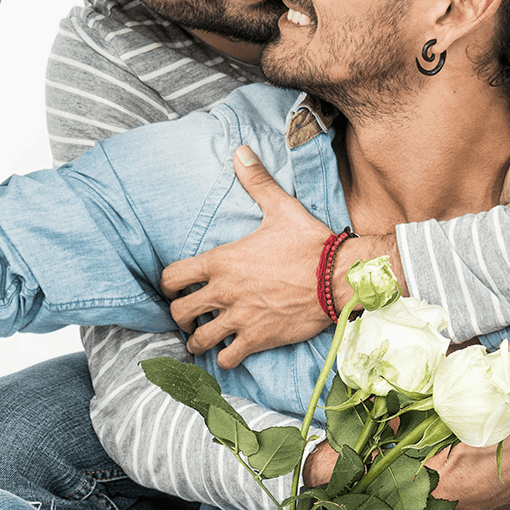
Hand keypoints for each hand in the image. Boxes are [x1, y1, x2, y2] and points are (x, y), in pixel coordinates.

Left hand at [161, 146, 335, 367]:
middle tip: (191, 315)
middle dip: (180, 315)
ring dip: (198, 340)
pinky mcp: (257, 339)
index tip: (177, 287)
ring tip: (205, 336)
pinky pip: (226, 359)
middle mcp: (224, 292)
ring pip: (198, 340)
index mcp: (222, 261)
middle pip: (178, 312)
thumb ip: (256, 181)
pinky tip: (230, 351)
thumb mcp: (281, 208)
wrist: (340, 277)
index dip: (169, 284)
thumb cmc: (310, 243)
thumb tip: (240, 150)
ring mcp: (239, 318)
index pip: (171, 277)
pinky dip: (224, 359)